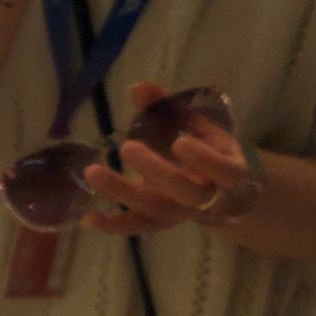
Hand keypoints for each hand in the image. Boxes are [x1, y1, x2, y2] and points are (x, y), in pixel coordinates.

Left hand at [81, 81, 264, 236]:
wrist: (210, 184)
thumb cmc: (202, 144)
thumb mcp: (191, 122)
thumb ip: (166, 106)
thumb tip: (138, 87)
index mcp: (227, 169)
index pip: (225, 171)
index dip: (205, 160)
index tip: (180, 142)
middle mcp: (208, 197)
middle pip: (188, 193)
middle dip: (157, 171)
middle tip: (127, 146)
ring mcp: (182, 213)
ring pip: (157, 211)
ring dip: (123, 193)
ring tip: (93, 172)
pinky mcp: (159, 222)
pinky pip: (137, 227)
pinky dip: (113, 225)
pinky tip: (87, 217)